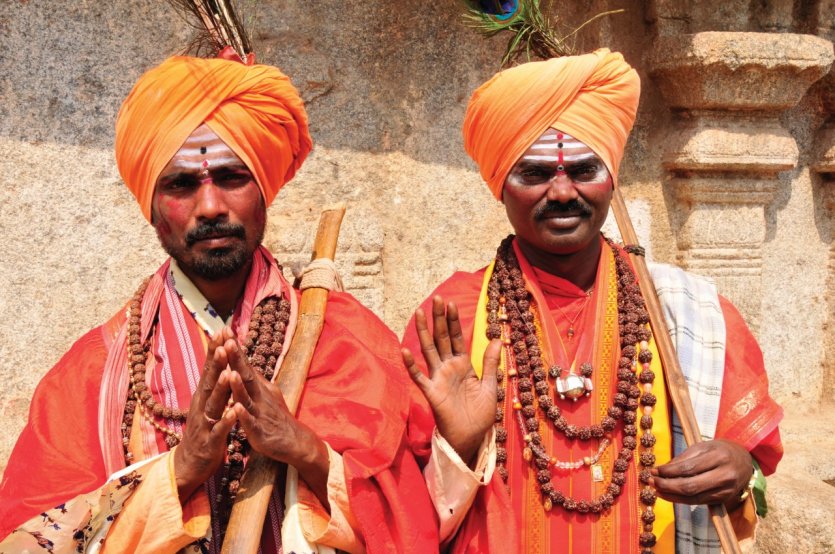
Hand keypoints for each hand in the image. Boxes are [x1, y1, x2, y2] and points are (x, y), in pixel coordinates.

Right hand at [174, 328, 237, 501]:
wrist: (189, 465)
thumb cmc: (203, 431)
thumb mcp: (208, 405)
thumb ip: (213, 385)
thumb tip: (219, 363)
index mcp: (203, 397)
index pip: (210, 369)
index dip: (215, 350)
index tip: (222, 330)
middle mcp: (201, 406)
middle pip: (208, 380)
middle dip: (215, 362)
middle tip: (222, 342)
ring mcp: (204, 423)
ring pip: (213, 403)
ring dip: (219, 388)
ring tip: (227, 372)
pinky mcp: (210, 441)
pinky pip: (220, 429)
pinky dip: (227, 420)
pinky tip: (235, 411)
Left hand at [223, 335, 329, 506]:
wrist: (295, 442)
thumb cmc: (276, 417)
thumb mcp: (266, 394)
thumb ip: (254, 379)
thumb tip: (243, 361)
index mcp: (260, 388)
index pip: (246, 364)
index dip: (235, 349)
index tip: (225, 330)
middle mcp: (261, 396)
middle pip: (247, 375)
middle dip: (237, 359)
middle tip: (228, 341)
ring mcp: (261, 414)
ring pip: (248, 398)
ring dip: (239, 385)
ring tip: (230, 372)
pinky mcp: (260, 432)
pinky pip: (250, 423)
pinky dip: (244, 415)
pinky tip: (237, 409)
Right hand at [402, 296, 500, 464]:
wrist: (471, 438)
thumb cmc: (480, 415)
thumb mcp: (490, 386)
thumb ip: (489, 363)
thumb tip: (497, 339)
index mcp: (462, 365)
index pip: (457, 338)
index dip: (454, 321)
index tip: (451, 303)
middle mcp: (448, 368)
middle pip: (442, 338)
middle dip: (439, 319)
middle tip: (437, 298)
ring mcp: (438, 378)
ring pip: (429, 350)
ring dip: (423, 332)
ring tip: (418, 313)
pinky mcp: (431, 392)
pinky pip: (419, 376)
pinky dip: (411, 365)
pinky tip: (405, 350)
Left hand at [651, 439, 752, 508]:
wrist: (744, 462)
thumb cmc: (719, 450)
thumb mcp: (702, 447)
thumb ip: (683, 458)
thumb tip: (661, 470)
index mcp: (719, 457)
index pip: (688, 468)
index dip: (668, 471)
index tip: (654, 471)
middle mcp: (724, 476)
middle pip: (690, 486)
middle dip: (667, 486)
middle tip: (651, 482)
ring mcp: (725, 491)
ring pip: (693, 498)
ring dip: (671, 495)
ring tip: (656, 490)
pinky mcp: (723, 500)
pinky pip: (698, 502)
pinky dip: (680, 500)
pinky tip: (668, 495)